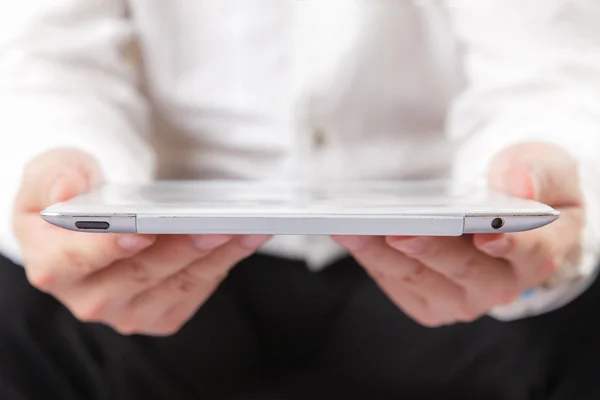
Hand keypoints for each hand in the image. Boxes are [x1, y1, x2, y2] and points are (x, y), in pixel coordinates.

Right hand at [13, 149, 269, 334]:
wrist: (97, 224)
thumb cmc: (75, 196)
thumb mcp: (52, 173)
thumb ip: (52, 177)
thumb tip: (65, 190)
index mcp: (51, 265)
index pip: (75, 260)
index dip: (108, 248)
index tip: (142, 232)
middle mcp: (89, 299)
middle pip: (141, 274)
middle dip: (182, 248)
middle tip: (218, 224)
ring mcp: (128, 312)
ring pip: (178, 285)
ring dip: (216, 257)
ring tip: (247, 229)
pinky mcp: (161, 315)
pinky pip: (196, 291)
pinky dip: (223, 264)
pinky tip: (244, 240)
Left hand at [333, 142, 582, 326]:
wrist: (497, 215)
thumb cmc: (521, 190)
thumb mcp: (544, 168)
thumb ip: (536, 172)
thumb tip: (518, 185)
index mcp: (539, 252)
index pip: (532, 252)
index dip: (510, 244)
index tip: (487, 234)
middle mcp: (501, 285)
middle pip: (463, 270)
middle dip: (428, 249)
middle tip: (397, 229)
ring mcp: (461, 298)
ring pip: (420, 279)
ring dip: (384, 254)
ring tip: (353, 229)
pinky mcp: (428, 301)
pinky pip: (396, 283)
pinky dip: (372, 259)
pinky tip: (352, 236)